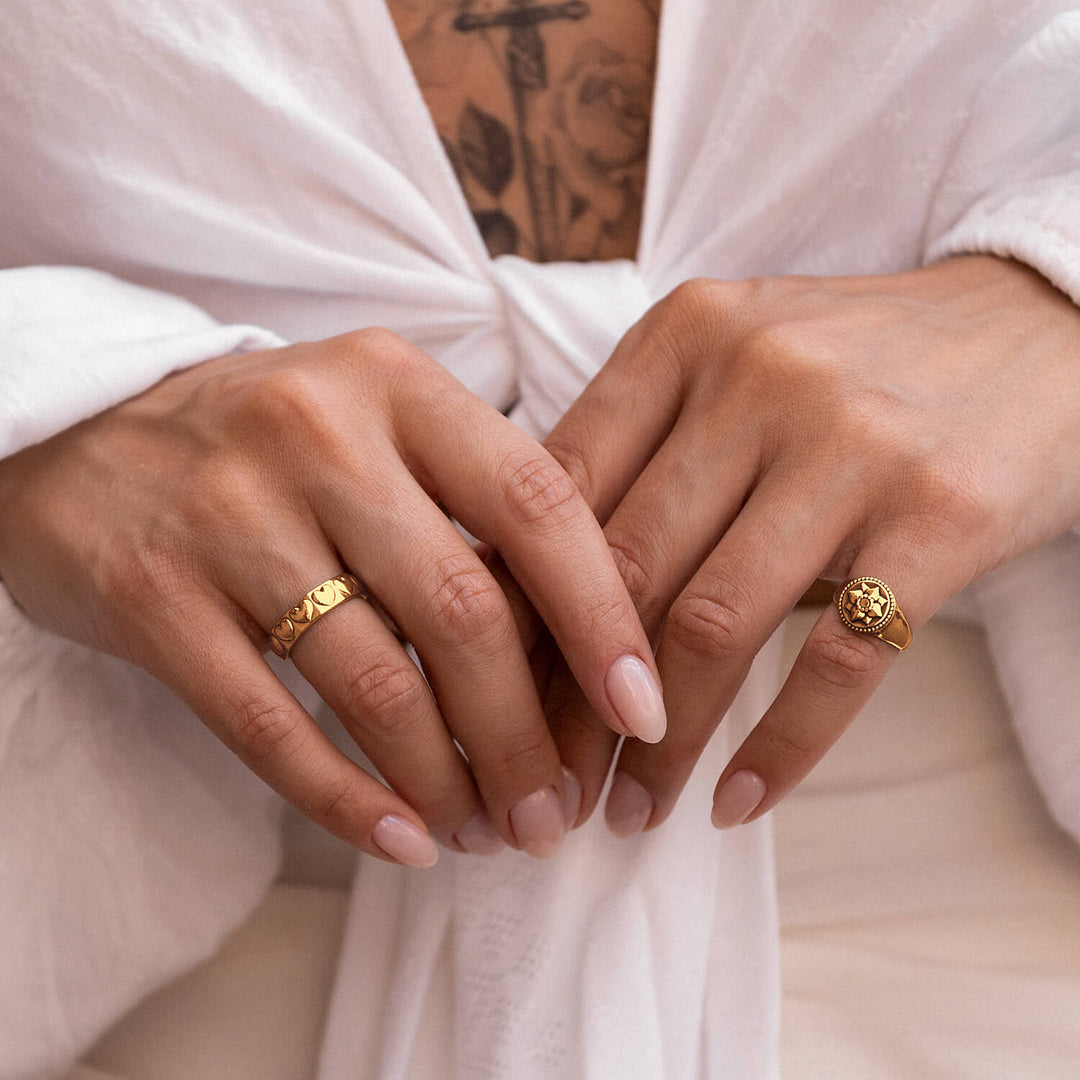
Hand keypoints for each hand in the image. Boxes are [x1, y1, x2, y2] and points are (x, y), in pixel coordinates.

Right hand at [0, 329, 661, 864]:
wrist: (83, 433)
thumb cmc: (268, 443)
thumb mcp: (376, 424)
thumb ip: (473, 503)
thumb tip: (586, 640)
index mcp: (397, 387)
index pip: (536, 503)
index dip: (603, 616)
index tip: (644, 711)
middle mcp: (318, 435)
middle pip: (463, 611)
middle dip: (526, 735)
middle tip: (553, 811)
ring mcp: (228, 513)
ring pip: (374, 680)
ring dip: (447, 779)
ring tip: (484, 832)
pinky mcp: (153, 594)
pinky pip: (269, 726)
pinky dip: (346, 799)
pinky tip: (400, 839)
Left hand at [531, 256, 1079, 833]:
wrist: (1037, 328)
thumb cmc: (858, 364)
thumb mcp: (734, 363)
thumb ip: (640, 447)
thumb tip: (528, 584)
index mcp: (685, 335)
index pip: (560, 492)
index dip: (515, 611)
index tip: (490, 697)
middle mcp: (758, 376)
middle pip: (623, 569)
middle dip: (571, 699)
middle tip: (548, 779)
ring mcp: (853, 443)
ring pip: (714, 624)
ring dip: (659, 744)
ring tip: (632, 810)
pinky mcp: (941, 513)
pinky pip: (840, 659)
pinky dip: (780, 749)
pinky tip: (738, 803)